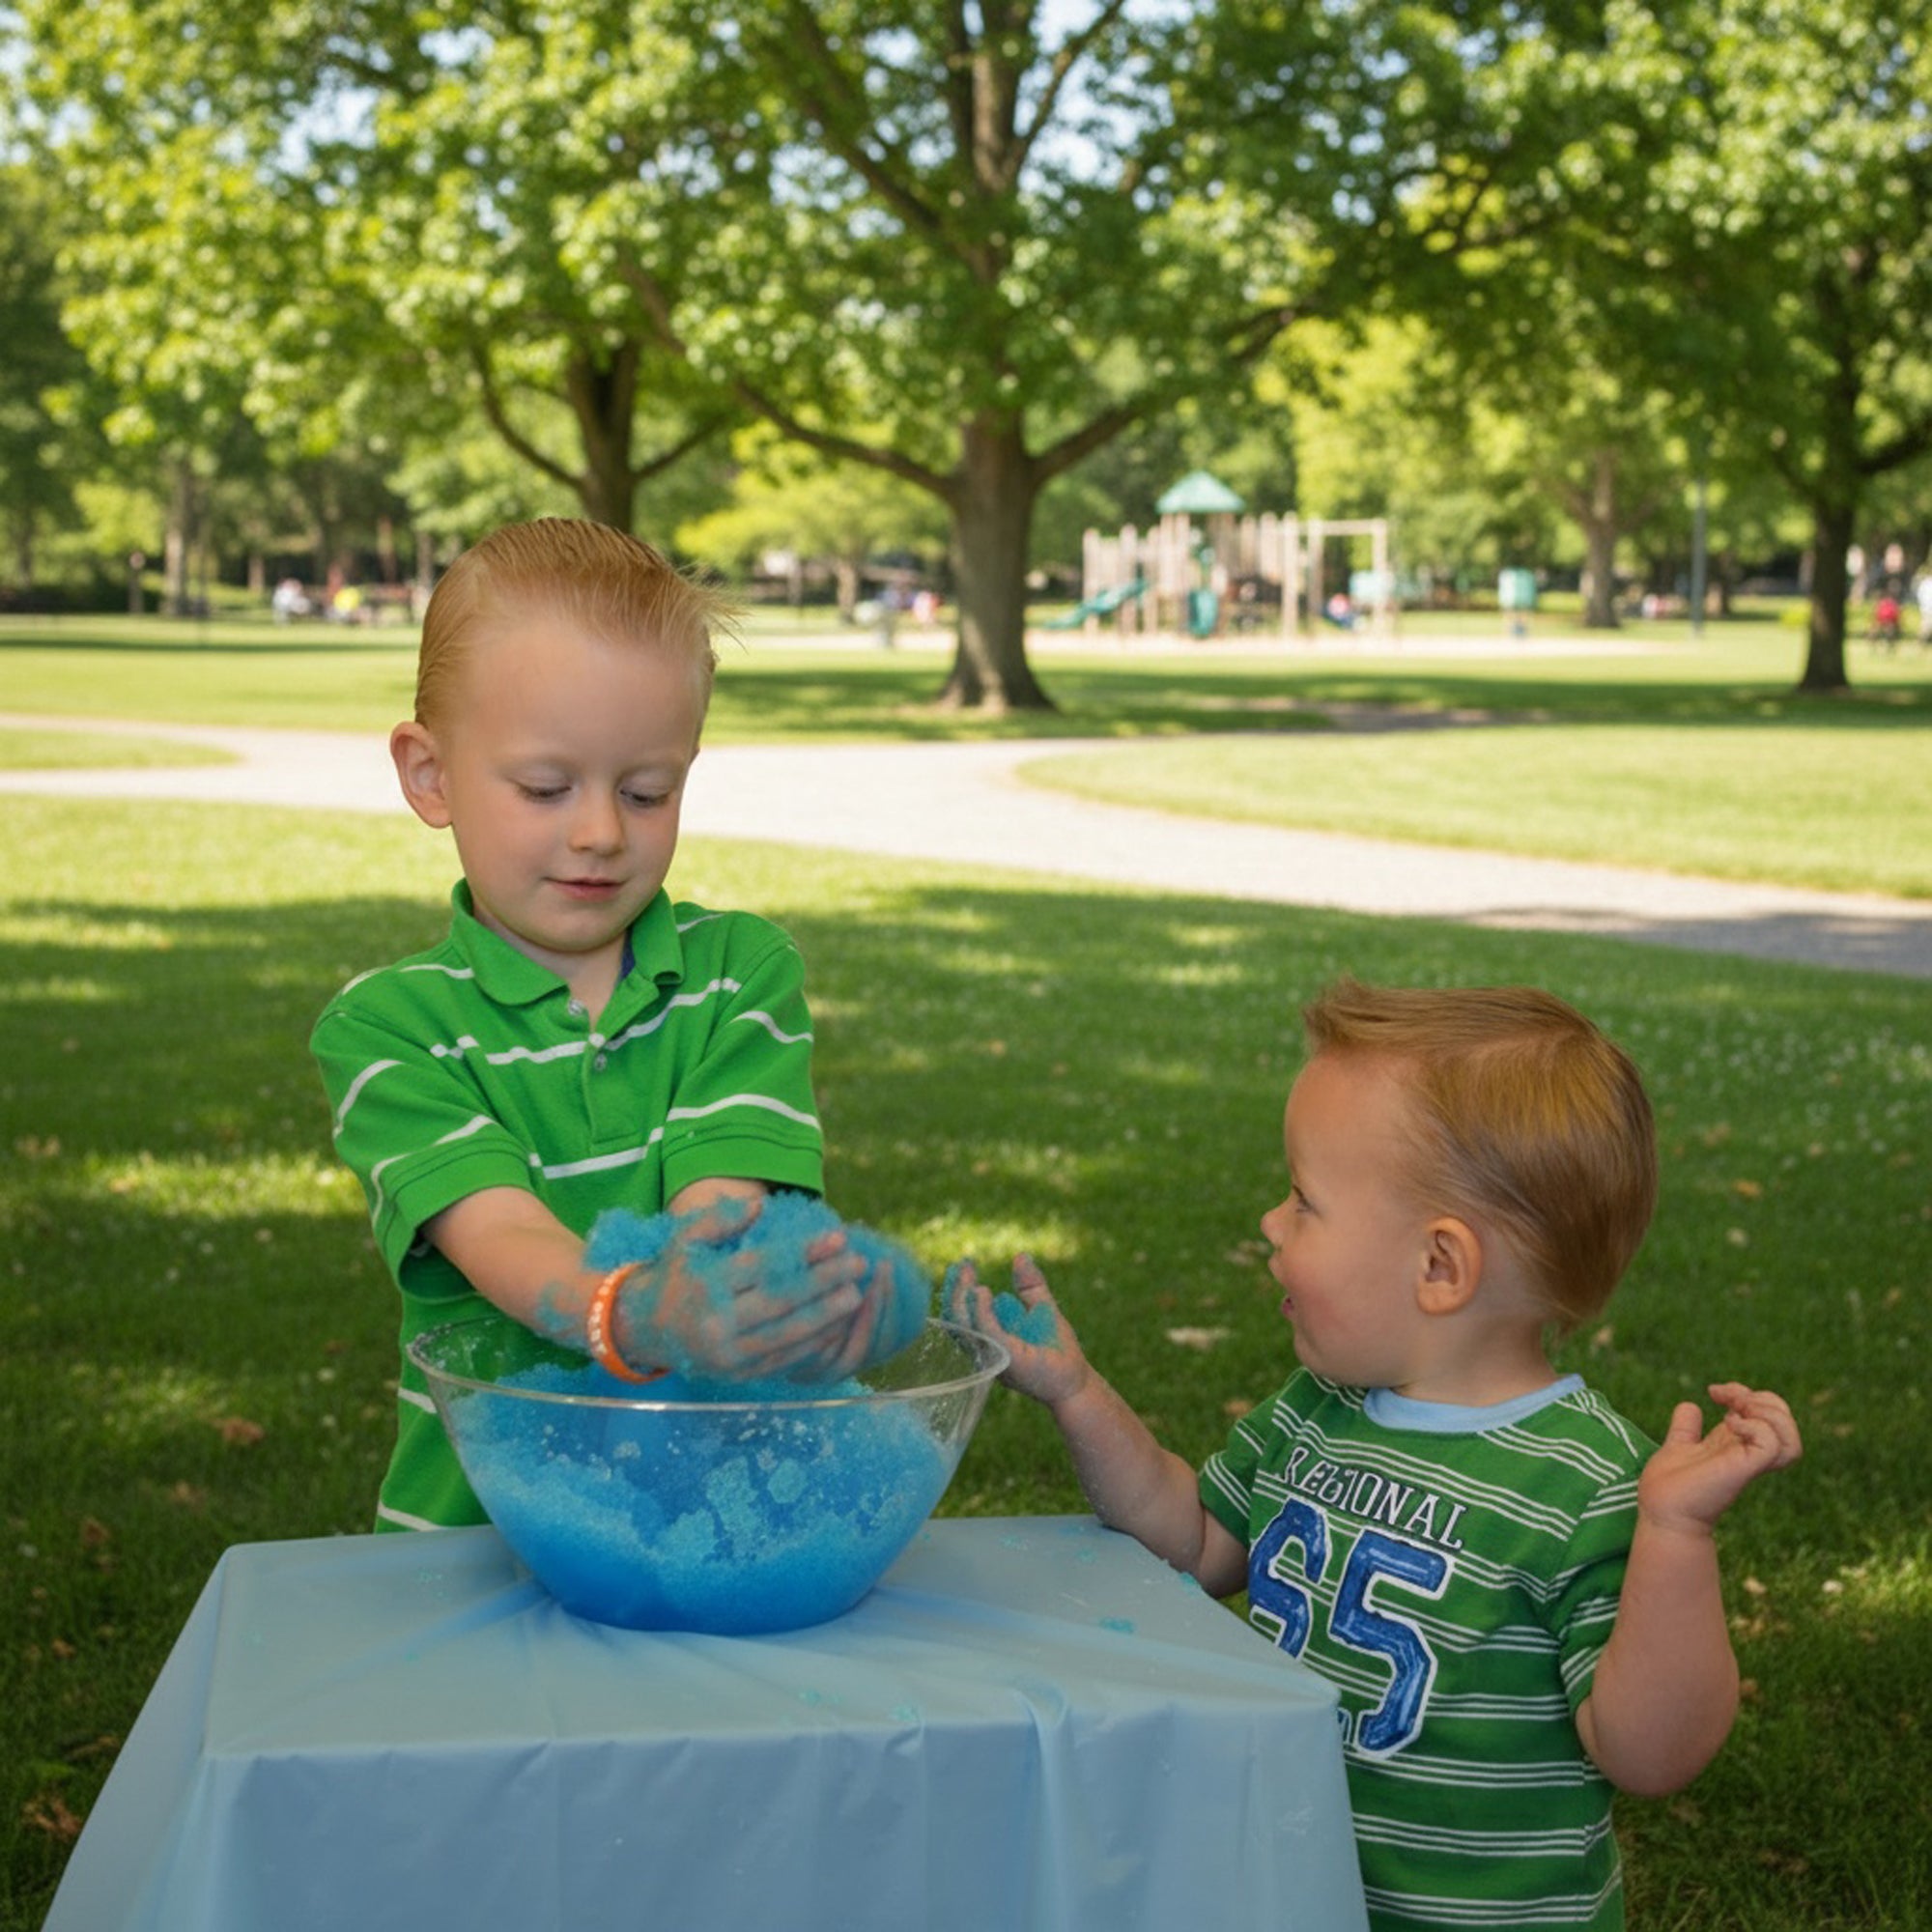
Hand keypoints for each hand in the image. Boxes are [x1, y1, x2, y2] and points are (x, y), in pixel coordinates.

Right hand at [615, 1194, 865, 1379]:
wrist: (644, 1328)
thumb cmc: (674, 1274)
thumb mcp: (686, 1239)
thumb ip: (721, 1219)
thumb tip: (760, 1205)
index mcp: (707, 1286)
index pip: (766, 1266)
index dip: (805, 1252)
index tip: (838, 1238)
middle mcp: (718, 1324)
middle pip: (783, 1301)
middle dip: (826, 1281)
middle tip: (858, 1263)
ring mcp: (729, 1355)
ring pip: (789, 1334)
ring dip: (828, 1315)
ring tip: (856, 1293)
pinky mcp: (739, 1375)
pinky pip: (784, 1358)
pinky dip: (814, 1342)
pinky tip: (836, 1324)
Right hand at [944, 1254, 1090, 1404]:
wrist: (1076, 1381)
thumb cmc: (1058, 1350)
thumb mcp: (1042, 1308)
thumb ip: (1030, 1285)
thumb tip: (1020, 1255)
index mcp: (988, 1339)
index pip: (961, 1315)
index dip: (958, 1290)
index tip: (963, 1264)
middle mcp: (985, 1350)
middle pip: (956, 1320)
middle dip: (955, 1291)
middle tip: (962, 1266)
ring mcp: (993, 1356)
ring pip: (965, 1327)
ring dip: (963, 1299)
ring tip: (969, 1276)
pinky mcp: (1007, 1359)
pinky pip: (987, 1333)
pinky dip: (981, 1311)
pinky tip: (984, 1292)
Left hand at [1637, 1382, 1802, 1535]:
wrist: (1660, 1513)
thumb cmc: (1668, 1486)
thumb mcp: (1679, 1446)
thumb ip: (1687, 1428)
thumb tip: (1691, 1405)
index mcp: (1737, 1444)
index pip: (1768, 1414)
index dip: (1747, 1392)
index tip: (1714, 1391)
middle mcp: (1748, 1453)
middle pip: (1786, 1422)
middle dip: (1763, 1399)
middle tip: (1728, 1400)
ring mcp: (1748, 1462)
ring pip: (1791, 1437)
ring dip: (1767, 1413)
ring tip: (1734, 1413)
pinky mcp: (1743, 1470)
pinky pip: (1772, 1443)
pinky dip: (1755, 1426)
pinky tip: (1729, 1424)